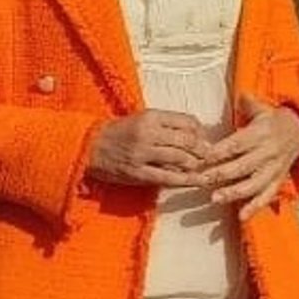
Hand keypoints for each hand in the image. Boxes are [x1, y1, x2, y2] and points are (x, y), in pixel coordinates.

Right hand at [87, 109, 210, 187]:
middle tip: (209, 155)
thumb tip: (194, 133)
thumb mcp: (140, 119)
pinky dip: (186, 180)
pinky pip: (168, 177)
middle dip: (202, 149)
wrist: (89, 147)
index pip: (186, 121)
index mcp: (149, 116)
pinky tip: (198, 181)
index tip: (203, 138)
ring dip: (195, 164)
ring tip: (202, 167)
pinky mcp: (138, 172)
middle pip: (186, 140)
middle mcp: (147, 133)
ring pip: (180, 158)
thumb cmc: (117, 132)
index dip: (199, 131)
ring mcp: (142, 154)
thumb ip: (164, 124)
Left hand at [199, 95, 298, 219]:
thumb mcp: (262, 108)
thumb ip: (248, 103)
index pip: (236, 144)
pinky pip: (267, 196)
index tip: (201, 158)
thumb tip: (241, 94)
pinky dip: (255, 208)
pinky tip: (241, 217)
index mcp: (261, 134)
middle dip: (220, 174)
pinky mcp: (278, 181)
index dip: (219, 152)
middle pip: (242, 166)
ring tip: (215, 199)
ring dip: (234, 193)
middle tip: (201, 180)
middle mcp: (268, 153)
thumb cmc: (271, 120)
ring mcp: (274, 169)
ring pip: (254, 184)